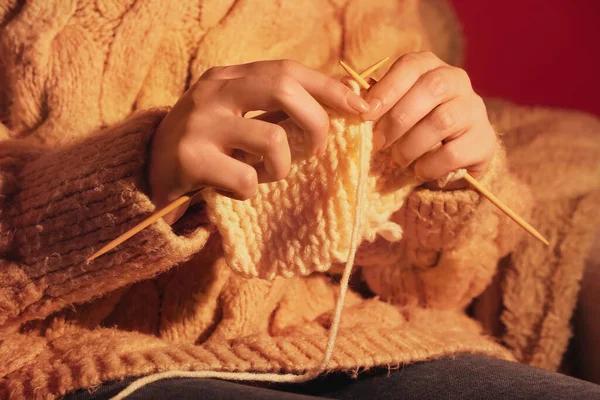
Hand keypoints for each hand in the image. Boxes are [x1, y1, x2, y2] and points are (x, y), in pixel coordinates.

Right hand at [149, 60, 368, 222]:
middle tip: (318, 149)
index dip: (329, 87)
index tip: (362, 106)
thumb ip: (281, 107)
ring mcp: (198, 123)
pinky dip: (251, 191)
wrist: (150, 175)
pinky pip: (248, 179)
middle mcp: (212, 92)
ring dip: (281, 168)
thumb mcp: (241, 117)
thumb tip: (345, 95)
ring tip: (263, 175)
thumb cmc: (209, 146)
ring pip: (273, 140)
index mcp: (227, 76)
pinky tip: (232, 190)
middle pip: (283, 88)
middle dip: (317, 121)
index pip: (287, 70)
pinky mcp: (190, 159)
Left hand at [361, 51, 496, 181]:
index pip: (411, 66)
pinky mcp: (483, 140)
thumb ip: (372, 98)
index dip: (387, 88)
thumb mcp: (392, 109)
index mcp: (431, 67)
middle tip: (378, 143)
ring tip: (397, 160)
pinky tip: (418, 170)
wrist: (452, 157)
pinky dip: (429, 165)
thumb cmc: (413, 126)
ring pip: (442, 121)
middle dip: (398, 119)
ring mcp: (474, 109)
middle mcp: (457, 81)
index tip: (365, 114)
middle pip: (431, 89)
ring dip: (411, 145)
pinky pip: (453, 153)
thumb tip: (345, 84)